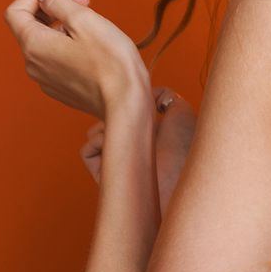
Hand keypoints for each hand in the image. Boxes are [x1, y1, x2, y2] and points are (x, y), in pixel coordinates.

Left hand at [4, 0, 147, 119]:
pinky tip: (91, 42)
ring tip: (91, 20)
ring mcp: (46, 79)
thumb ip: (58, 2)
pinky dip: (67, 42)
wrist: (125, 102)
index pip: (16, 10)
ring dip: (62, 24)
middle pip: (30, 26)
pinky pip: (55, 58)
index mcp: (34, 45)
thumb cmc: (110, 62)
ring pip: (44, 42)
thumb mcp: (85, 20)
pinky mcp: (61, 88)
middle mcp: (33, 64)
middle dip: (53, 6)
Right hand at [80, 86, 197, 214]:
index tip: (131, 99)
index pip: (126, 115)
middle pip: (108, 121)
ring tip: (123, 134)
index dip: (126, 105)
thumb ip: (164, 96)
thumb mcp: (181, 111)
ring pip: (96, 132)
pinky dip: (96, 142)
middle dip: (112, 113)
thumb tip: (144, 94)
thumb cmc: (183, 142)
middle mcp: (132, 149)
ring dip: (105, 126)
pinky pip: (87, 148)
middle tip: (126, 117)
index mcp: (150, 134)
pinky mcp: (103, 174)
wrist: (176, 177)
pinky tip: (113, 145)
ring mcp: (117, 162)